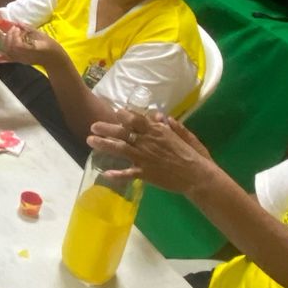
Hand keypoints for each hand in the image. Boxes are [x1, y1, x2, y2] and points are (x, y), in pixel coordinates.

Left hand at [0, 26, 59, 67]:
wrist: (53, 59)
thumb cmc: (50, 46)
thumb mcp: (41, 35)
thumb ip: (28, 29)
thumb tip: (18, 22)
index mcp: (31, 49)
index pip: (17, 44)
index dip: (14, 35)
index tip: (17, 28)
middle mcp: (24, 56)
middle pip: (10, 48)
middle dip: (9, 36)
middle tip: (14, 29)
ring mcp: (21, 59)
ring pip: (8, 52)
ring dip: (6, 41)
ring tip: (10, 34)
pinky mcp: (19, 61)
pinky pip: (8, 58)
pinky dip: (1, 55)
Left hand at [88, 109, 210, 191]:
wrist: (197, 175)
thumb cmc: (193, 154)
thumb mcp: (184, 135)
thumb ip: (171, 126)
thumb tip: (159, 116)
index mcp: (157, 131)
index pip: (136, 119)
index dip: (124, 115)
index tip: (115, 112)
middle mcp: (147, 142)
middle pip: (123, 132)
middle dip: (107, 128)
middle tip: (93, 126)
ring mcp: (144, 158)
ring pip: (120, 149)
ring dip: (104, 144)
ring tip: (90, 141)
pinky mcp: (145, 174)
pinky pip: (128, 173)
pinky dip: (116, 173)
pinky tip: (105, 173)